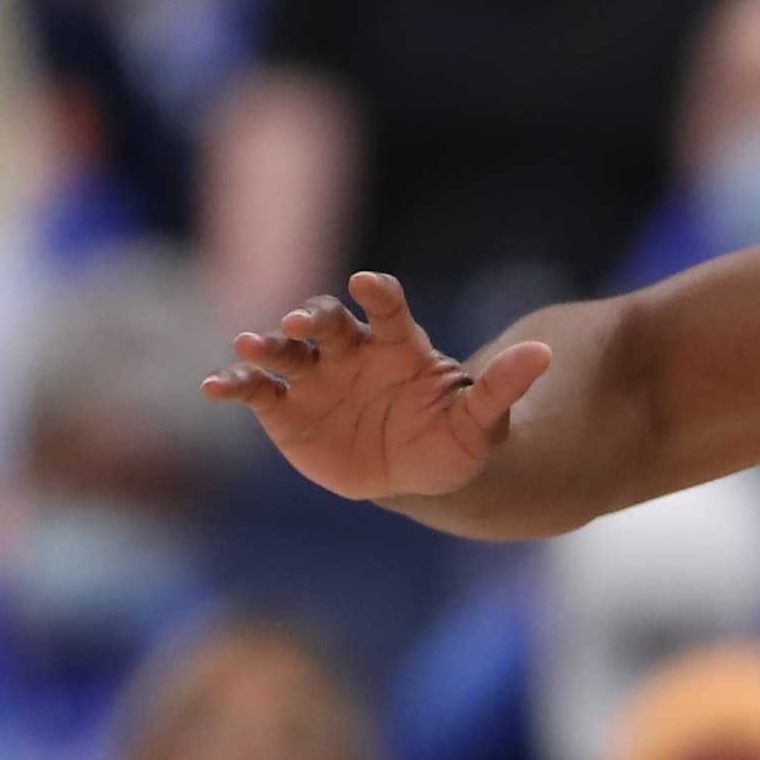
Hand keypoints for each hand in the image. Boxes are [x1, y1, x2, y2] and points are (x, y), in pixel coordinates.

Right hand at [204, 271, 550, 503]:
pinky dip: (234, 384)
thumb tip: (544, 353)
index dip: (379, 294)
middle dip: (314, 318)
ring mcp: (315, 376)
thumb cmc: (451, 438)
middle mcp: (351, 350)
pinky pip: (256, 390)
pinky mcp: (284, 407)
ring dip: (267, 344)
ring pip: (286, 350)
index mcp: (399, 345)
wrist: (415, 475)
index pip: (389, 309)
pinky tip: (214, 386)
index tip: (370, 284)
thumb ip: (504, 387)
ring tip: (250, 343)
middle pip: (328, 322)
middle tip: (303, 321)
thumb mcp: (482, 421)